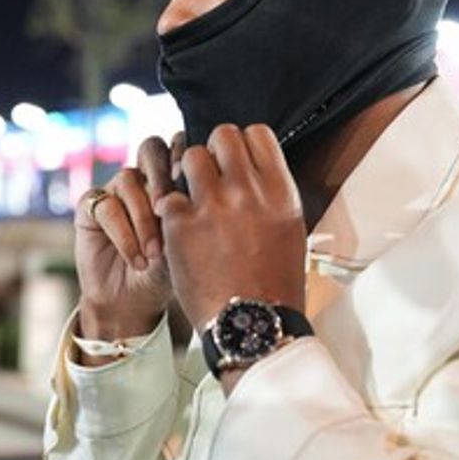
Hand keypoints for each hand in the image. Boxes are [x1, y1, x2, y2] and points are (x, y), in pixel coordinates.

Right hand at [74, 135, 177, 339]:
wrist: (133, 301)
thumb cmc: (165, 272)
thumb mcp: (185, 243)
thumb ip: (187, 212)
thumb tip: (192, 190)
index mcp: (170, 179)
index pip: (177, 147)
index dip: (183, 156)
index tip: (193, 184)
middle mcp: (142, 179)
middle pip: (150, 148)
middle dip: (161, 176)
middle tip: (169, 207)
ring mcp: (115, 191)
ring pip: (128, 180)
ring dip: (144, 219)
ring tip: (154, 254)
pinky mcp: (90, 208)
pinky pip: (107, 207)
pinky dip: (124, 235)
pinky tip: (136, 259)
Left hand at [155, 124, 306, 332]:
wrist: (251, 326)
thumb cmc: (274, 285)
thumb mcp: (290, 231)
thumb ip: (272, 195)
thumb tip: (256, 172)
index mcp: (280, 192)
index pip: (257, 133)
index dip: (243, 143)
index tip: (237, 160)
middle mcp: (248, 191)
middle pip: (221, 135)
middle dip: (214, 152)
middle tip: (211, 176)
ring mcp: (213, 206)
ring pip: (190, 157)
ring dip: (188, 175)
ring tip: (193, 200)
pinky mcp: (181, 225)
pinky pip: (168, 196)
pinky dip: (170, 211)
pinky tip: (179, 230)